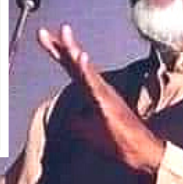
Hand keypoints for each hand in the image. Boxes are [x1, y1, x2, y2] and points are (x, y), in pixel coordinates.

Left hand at [37, 24, 164, 174]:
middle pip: (74, 62)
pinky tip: (82, 57)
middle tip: (43, 31)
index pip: (71, 67)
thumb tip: (72, 119)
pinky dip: (88, 71)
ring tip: (64, 33)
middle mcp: (97, 87)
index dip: (58, 52)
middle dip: (59, 46)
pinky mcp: (109, 103)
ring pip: (85, 68)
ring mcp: (103, 93)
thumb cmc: (119, 140)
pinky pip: (95, 84)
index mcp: (92, 92)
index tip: (45, 36)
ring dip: (74, 50)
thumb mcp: (90, 131)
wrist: (139, 152)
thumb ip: (80, 121)